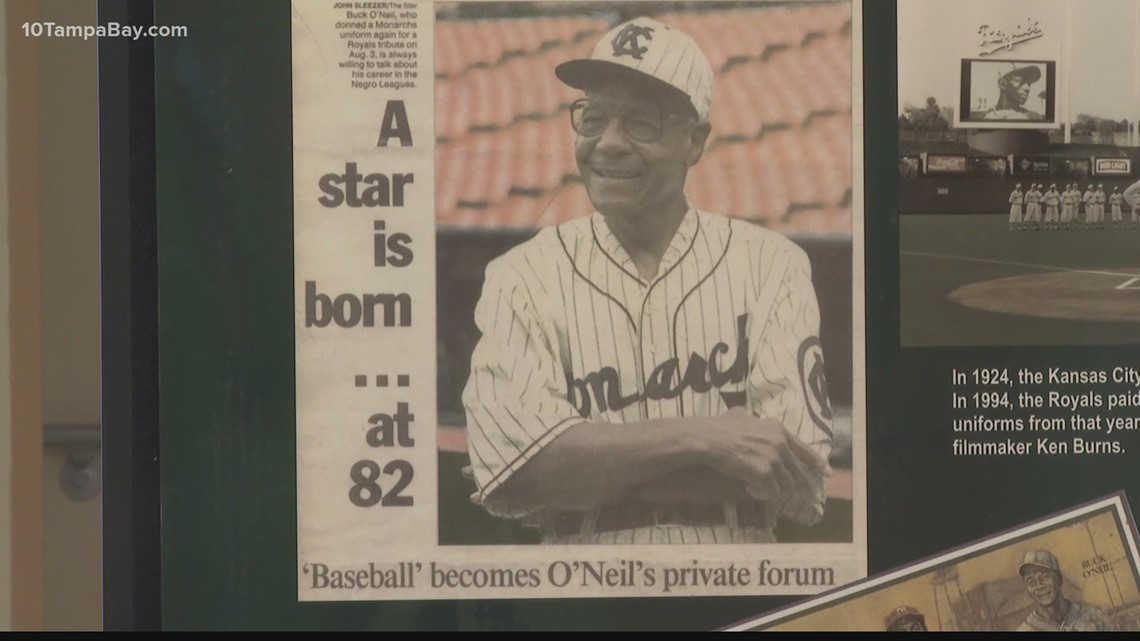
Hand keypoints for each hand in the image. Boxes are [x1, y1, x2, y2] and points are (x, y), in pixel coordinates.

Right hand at [701, 407, 828, 505]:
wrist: (710, 438)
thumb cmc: (721, 426)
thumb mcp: (741, 414)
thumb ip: (752, 418)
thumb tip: (747, 415)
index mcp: (778, 429)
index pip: (805, 450)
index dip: (817, 463)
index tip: (826, 472)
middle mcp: (780, 444)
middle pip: (798, 471)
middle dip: (802, 485)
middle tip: (804, 494)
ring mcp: (773, 460)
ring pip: (786, 484)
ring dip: (781, 491)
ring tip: (776, 495)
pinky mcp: (763, 474)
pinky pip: (771, 491)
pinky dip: (764, 494)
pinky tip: (754, 491)